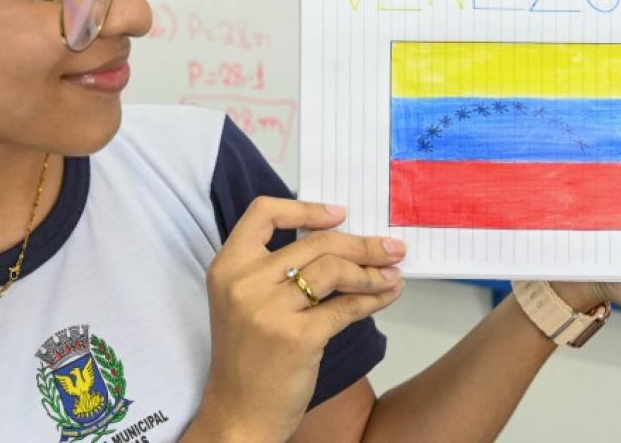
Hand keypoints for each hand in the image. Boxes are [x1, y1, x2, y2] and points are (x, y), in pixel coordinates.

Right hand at [187, 198, 404, 442]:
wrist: (238, 412)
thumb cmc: (247, 355)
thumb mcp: (244, 301)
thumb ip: (274, 269)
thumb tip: (338, 240)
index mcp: (227, 266)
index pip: (262, 213)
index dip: (305, 208)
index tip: (339, 214)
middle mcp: (244, 283)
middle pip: (314, 242)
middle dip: (361, 243)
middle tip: (391, 247)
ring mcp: (269, 310)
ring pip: (334, 270)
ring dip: (373, 271)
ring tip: (393, 274)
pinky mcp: (298, 338)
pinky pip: (346, 307)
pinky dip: (373, 298)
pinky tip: (387, 295)